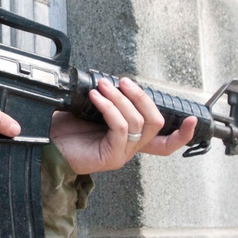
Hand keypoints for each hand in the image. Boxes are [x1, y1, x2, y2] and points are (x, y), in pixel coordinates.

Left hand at [49, 77, 195, 174]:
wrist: (45, 146)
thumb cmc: (66, 130)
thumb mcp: (91, 111)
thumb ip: (110, 102)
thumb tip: (114, 81)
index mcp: (131, 138)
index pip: (165, 143)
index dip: (182, 133)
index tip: (192, 119)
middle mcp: (130, 148)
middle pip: (155, 123)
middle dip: (142, 97)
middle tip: (123, 82)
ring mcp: (122, 154)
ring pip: (138, 122)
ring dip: (120, 99)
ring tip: (103, 86)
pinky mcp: (110, 156)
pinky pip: (120, 128)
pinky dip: (109, 108)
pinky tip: (96, 98)